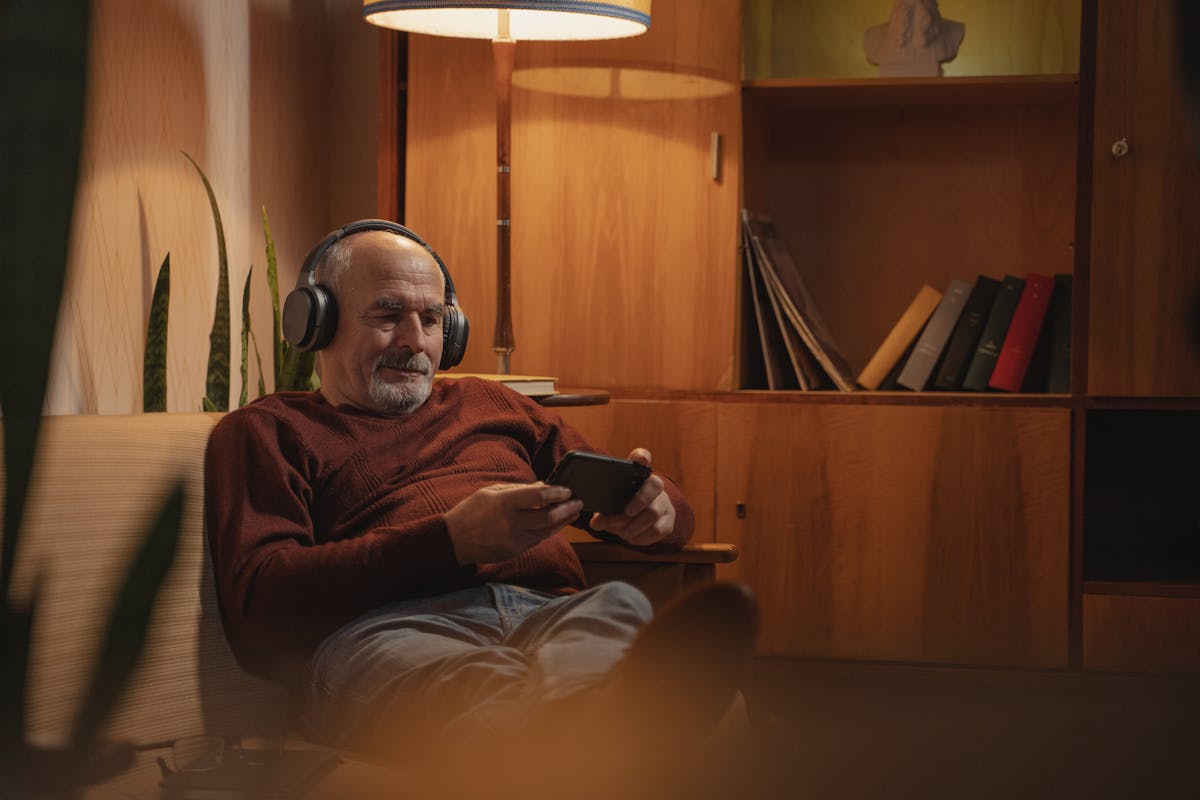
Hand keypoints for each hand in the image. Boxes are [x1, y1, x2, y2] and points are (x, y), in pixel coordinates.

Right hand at [444, 483, 582, 565]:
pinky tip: (556, 524)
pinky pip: (537, 540)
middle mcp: (511, 523)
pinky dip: (548, 531)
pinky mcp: (514, 552)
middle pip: (548, 517)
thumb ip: (518, 489)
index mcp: (504, 503)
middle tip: (578, 502)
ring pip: (547, 532)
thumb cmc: (471, 510)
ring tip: (573, 512)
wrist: (454, 540)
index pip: (538, 497)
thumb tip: (543, 486)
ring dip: (562, 522)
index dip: (556, 493)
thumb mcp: (491, 492)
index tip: (567, 489)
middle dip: (566, 509)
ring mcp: (513, 540)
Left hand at [589, 448, 675, 546]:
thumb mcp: (611, 506)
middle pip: (654, 485)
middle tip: (626, 513)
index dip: (643, 457)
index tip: (641, 459)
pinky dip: (642, 537)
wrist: (640, 522)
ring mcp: (664, 503)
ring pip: (654, 512)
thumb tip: (596, 523)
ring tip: (623, 532)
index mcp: (638, 475)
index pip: (642, 457)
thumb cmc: (622, 508)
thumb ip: (603, 512)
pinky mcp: (668, 521)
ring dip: (636, 525)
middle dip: (639, 501)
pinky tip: (632, 537)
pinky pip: (658, 530)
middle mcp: (655, 485)